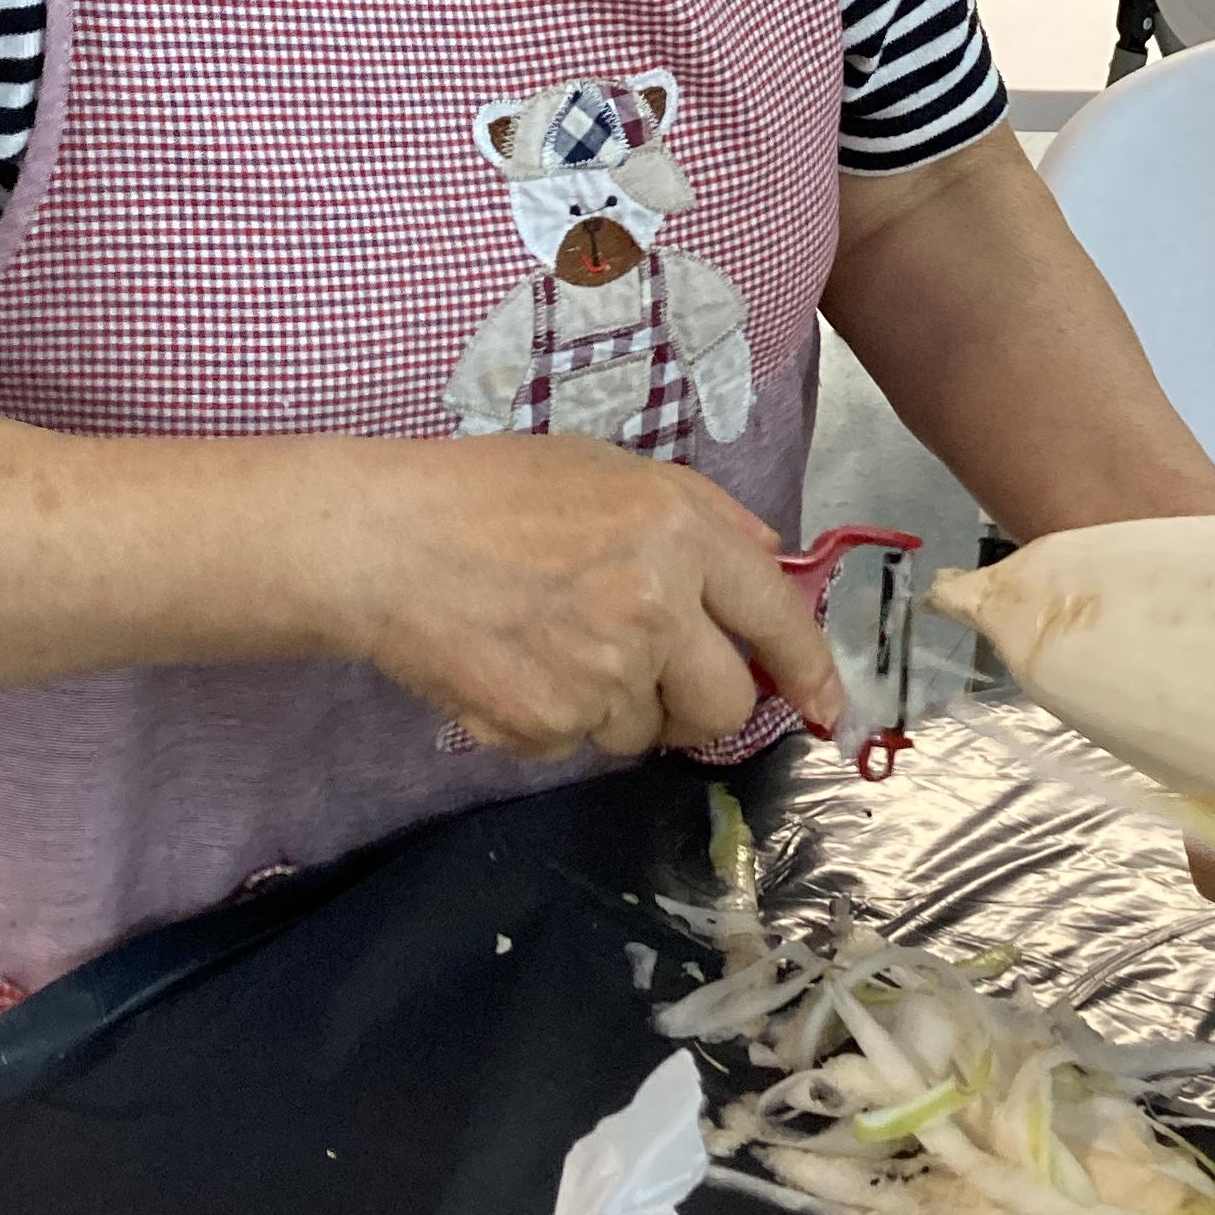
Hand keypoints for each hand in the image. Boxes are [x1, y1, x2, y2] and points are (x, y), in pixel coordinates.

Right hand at [331, 435, 845, 763]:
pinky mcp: (548, 727)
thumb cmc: (490, 492)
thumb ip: (701, 511)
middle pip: (725, 705)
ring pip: (648, 734)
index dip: (809, 668)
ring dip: (620, 709)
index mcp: (677, 534)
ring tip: (557, 649)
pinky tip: (517, 668)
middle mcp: (654, 609)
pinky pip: (579, 747)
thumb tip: (770, 559)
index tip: (828, 705)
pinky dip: (557, 722)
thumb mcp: (607, 468)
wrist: (386, 543)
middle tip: (658, 678)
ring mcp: (602, 676)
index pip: (774, 615)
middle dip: (703, 705)